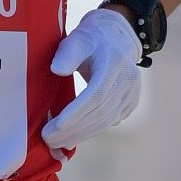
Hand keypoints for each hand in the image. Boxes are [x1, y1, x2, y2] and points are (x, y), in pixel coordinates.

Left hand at [41, 6, 142, 150]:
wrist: (116, 38)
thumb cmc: (90, 39)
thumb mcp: (77, 38)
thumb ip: (67, 53)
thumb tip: (56, 69)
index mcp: (115, 63)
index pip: (96, 95)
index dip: (76, 113)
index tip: (55, 126)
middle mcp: (128, 81)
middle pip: (100, 112)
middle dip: (73, 129)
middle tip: (48, 139)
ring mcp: (132, 93)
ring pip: (106, 121)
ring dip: (81, 134)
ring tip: (57, 142)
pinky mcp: (130, 103)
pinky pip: (110, 121)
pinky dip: (90, 130)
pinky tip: (72, 136)